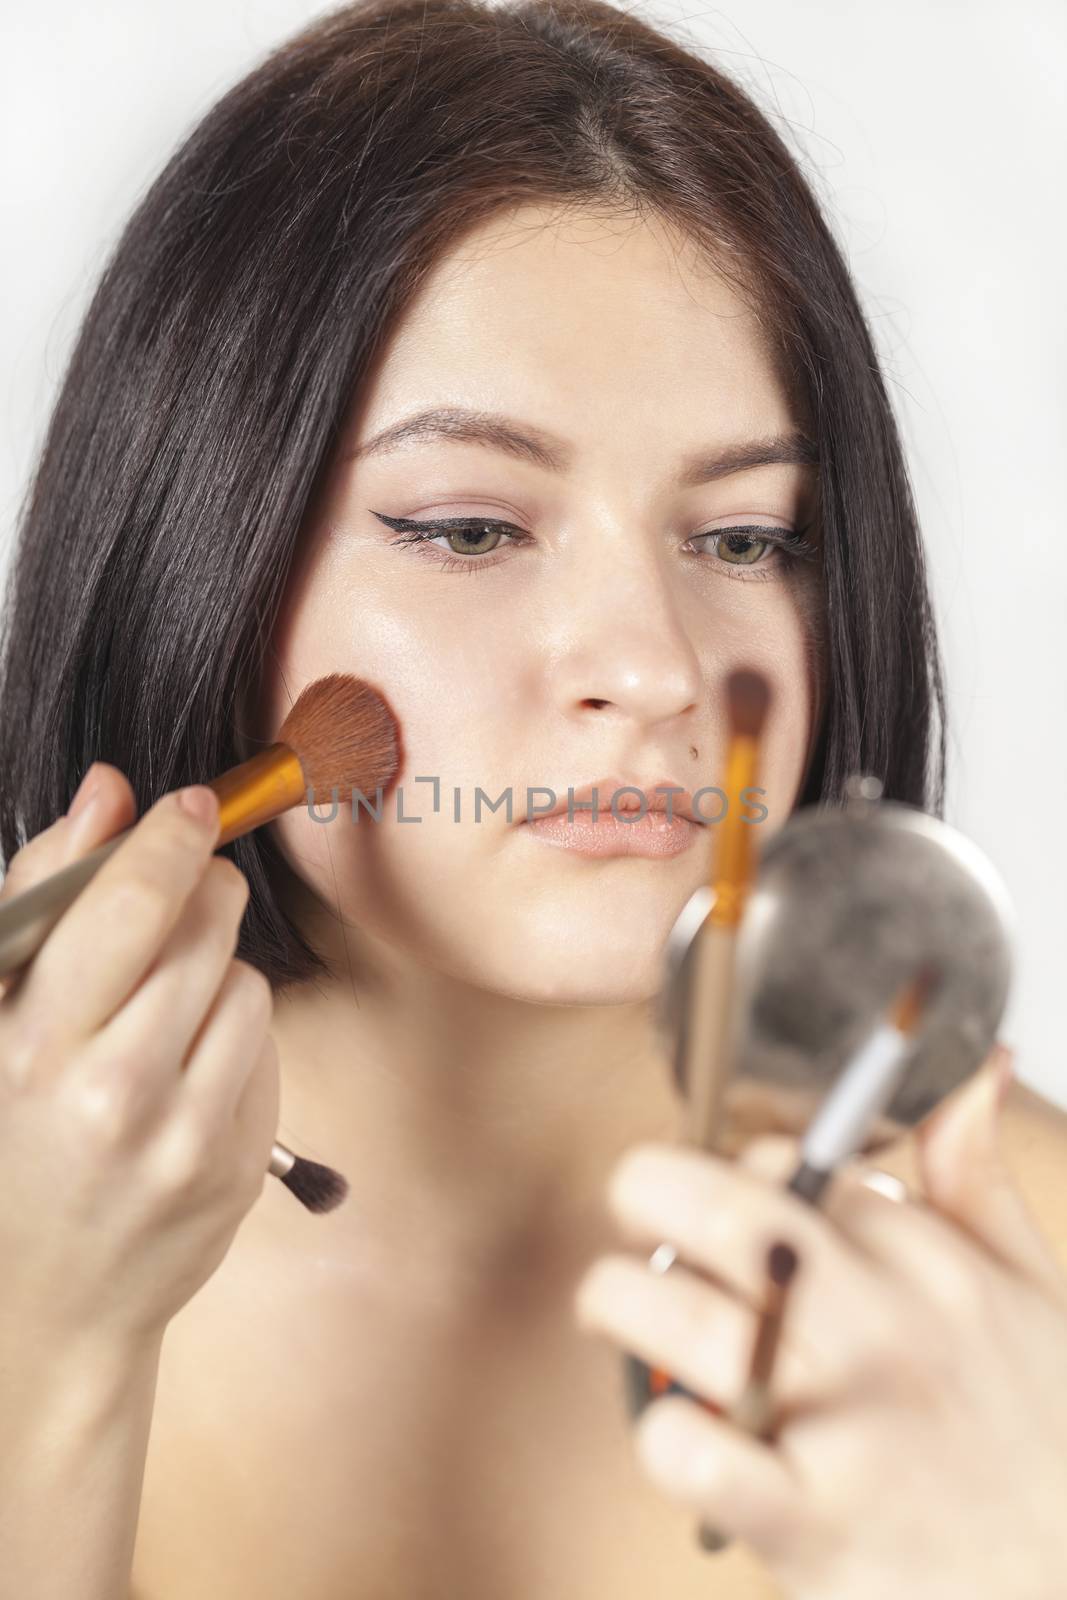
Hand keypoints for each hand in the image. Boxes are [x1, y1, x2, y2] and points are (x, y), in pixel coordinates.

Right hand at [0, 762, 279, 1359]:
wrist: (41, 1306)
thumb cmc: (9, 1139)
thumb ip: (43, 894)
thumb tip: (109, 790)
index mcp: (29, 1047)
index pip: (122, 906)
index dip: (168, 838)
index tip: (193, 804)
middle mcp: (109, 1093)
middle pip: (204, 928)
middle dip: (204, 890)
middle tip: (183, 896)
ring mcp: (182, 1136)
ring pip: (246, 979)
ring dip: (218, 969)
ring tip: (163, 1012)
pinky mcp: (237, 1163)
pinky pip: (266, 1043)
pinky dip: (236, 1032)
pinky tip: (186, 1066)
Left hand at [574, 1046, 1066, 1599]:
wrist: (1066, 1588)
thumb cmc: (1040, 1442)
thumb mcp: (1032, 1291)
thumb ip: (978, 1178)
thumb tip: (973, 1068)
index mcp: (932, 1265)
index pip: (794, 1163)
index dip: (732, 1166)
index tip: (718, 1197)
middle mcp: (888, 1332)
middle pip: (733, 1216)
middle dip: (649, 1191)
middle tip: (633, 1212)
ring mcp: (850, 1430)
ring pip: (694, 1324)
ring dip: (623, 1302)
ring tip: (614, 1308)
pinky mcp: (816, 1530)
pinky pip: (705, 1460)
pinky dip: (665, 1436)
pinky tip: (672, 1428)